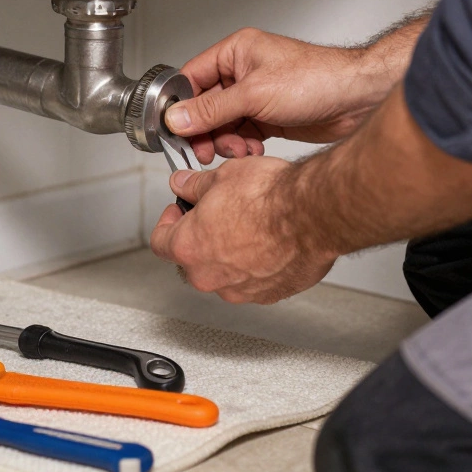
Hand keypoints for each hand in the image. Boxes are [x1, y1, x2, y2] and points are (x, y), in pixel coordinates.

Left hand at [148, 157, 340, 303]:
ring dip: (229, 254)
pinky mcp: (268, 295)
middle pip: (191, 260)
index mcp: (188, 247)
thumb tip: (184, 184)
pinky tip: (269, 242)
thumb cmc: (271, 198)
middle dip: (199, 238)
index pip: (159, 241)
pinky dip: (256, 265)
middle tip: (215, 215)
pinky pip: (253, 281)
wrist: (312, 214)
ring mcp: (239, 290)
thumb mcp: (223, 176)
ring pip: (223, 273)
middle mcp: (209, 276)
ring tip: (248, 226)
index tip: (178, 211)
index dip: (167, 222)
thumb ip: (195, 185)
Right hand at [166, 28, 396, 163]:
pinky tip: (253, 150)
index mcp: (236, 52)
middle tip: (204, 150)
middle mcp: (244, 72)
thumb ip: (212, 109)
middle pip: (206, 106)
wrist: (357, 98)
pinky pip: (242, 134)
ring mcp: (257, 95)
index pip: (192, 77)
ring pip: (224, 124)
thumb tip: (179, 118)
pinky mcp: (269, 116)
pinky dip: (243, 145)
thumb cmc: (317, 78)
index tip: (174, 129)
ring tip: (238, 150)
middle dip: (206, 130)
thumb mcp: (254, 94)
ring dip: (226, 141)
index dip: (181, 105)